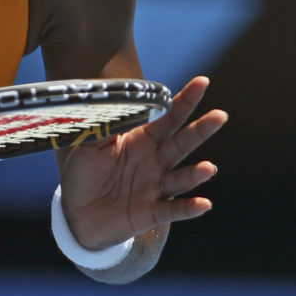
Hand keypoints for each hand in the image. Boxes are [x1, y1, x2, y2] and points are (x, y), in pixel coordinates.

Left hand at [58, 76, 226, 249]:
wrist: (76, 213)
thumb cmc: (83, 174)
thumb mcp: (87, 146)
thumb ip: (102, 127)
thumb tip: (113, 106)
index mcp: (140, 141)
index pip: (167, 117)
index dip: (184, 100)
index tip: (202, 82)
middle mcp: (154, 162)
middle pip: (181, 143)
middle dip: (200, 129)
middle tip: (220, 115)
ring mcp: (155, 187)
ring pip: (181, 177)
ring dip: (196, 174)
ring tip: (209, 168)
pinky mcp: (151, 212)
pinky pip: (173, 209)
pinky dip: (188, 208)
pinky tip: (203, 204)